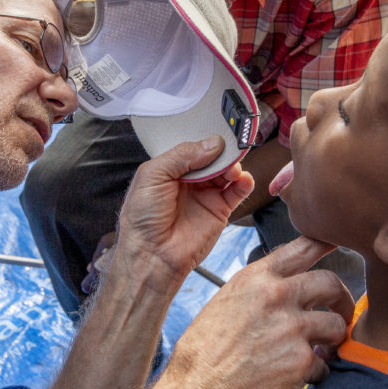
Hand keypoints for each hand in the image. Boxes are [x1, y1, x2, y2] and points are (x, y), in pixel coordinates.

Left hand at [113, 137, 253, 295]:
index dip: (204, 140)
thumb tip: (212, 144)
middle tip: (229, 148)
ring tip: (232, 169)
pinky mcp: (219, 210)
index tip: (217, 132)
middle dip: (222, 151)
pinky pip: (237, 191)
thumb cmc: (143, 219)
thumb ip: (181, 155)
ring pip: (227, 172)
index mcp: (169, 169)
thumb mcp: (153, 176)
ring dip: (233, 166)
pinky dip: (244, 182)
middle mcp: (189, 180)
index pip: (192, 147)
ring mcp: (205, 194)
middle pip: (213, 157)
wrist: (153, 255)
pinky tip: (243, 179)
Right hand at [158, 238, 353, 388]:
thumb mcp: (225, 303)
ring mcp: (291, 328)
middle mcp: (275, 296)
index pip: (303, 246)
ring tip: (319, 352)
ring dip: (332, 340)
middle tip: (338, 315)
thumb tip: (285, 285)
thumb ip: (258, 290)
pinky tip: (294, 379)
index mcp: (255, 278)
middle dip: (341, 299)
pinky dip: (314, 374)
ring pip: (336, 324)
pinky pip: (324, 365)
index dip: (326, 244)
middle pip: (331, 281)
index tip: (337, 247)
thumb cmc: (204, 353)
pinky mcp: (300, 361)